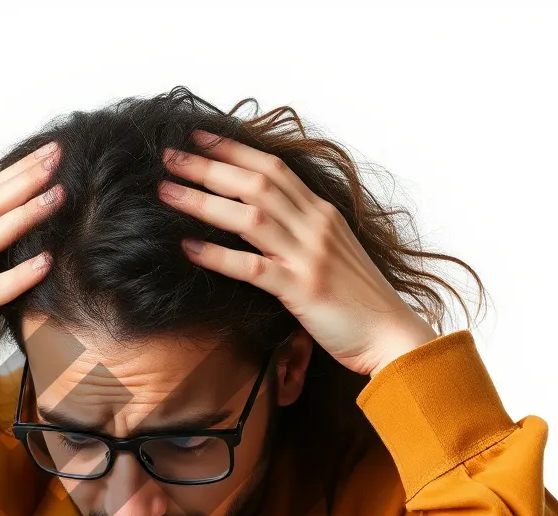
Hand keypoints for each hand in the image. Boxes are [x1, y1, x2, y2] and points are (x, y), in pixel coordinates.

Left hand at [158, 129, 437, 376]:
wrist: (391, 335)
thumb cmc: (358, 300)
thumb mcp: (333, 251)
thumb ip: (302, 230)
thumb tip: (261, 217)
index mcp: (322, 213)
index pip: (273, 168)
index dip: (233, 150)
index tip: (199, 138)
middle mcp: (315, 226)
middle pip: (255, 183)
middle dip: (208, 166)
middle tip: (169, 155)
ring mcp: (308, 257)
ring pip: (249, 216)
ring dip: (204, 201)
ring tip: (167, 192)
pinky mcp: (301, 290)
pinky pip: (252, 267)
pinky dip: (218, 255)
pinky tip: (188, 248)